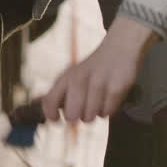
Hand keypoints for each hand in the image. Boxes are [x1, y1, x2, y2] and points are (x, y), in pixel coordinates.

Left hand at [39, 16, 157, 122]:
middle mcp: (79, 80)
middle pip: (71, 115)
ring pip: (89, 118)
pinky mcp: (116, 88)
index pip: (50, 101)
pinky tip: (108, 97)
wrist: (119, 48)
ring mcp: (98, 84)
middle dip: (76, 116)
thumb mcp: (72, 76)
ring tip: (97, 101)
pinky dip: (107, 110)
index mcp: (66, 77)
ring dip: (93, 114)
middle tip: (82, 109)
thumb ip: (58, 94)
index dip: (51, 115)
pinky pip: (106, 113)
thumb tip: (46, 111)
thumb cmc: (91, 70)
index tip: (57, 119)